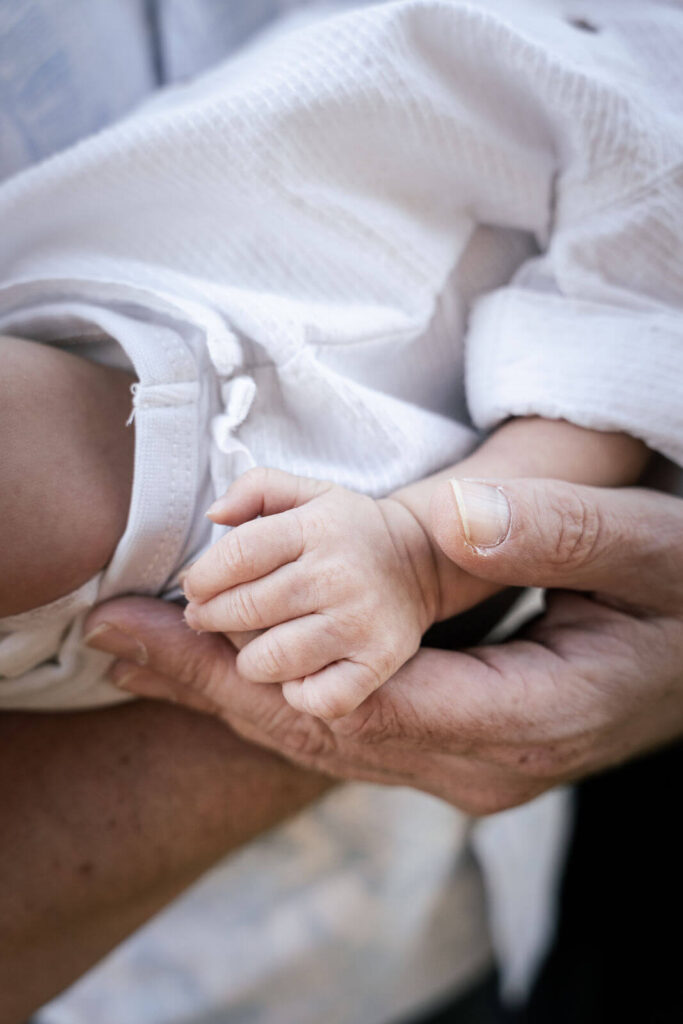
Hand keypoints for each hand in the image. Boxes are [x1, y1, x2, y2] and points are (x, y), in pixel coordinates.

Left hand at [85, 478, 682, 813]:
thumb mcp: (648, 551)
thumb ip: (558, 535)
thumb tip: (456, 518)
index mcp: (524, 722)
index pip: (357, 703)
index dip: (249, 669)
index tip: (163, 624)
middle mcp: (480, 766)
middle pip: (319, 732)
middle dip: (210, 688)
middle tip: (115, 636)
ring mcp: (463, 765)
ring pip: (324, 738)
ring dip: (231, 694)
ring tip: (141, 648)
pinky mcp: (452, 746)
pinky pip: (346, 726)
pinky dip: (276, 694)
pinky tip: (223, 666)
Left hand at [183, 467, 438, 718]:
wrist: (421, 559)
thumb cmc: (346, 530)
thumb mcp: (307, 492)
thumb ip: (255, 488)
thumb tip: (215, 513)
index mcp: (317, 527)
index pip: (238, 555)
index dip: (203, 577)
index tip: (194, 586)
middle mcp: (339, 575)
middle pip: (247, 608)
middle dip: (210, 617)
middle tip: (204, 616)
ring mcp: (360, 622)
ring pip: (272, 660)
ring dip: (248, 659)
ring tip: (249, 647)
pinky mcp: (377, 661)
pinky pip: (318, 698)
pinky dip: (297, 694)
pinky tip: (294, 675)